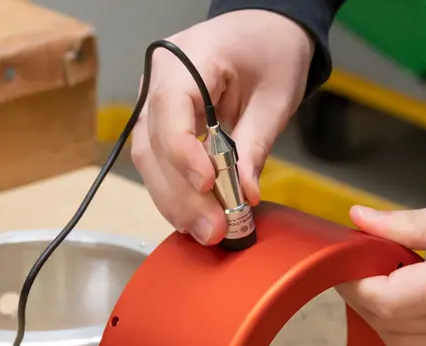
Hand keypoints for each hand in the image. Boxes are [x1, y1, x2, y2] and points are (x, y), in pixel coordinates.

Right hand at [130, 11, 313, 244]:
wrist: (263, 33)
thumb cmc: (270, 52)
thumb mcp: (274, 97)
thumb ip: (254, 145)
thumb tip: (245, 195)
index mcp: (188, 57)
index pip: (169, 107)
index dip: (182, 150)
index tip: (207, 183)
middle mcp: (158, 80)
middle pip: (153, 145)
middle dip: (181, 194)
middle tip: (213, 229)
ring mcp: (155, 105)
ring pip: (151, 163)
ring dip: (177, 203)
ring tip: (208, 232)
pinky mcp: (162, 127)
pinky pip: (160, 166)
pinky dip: (178, 195)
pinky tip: (197, 219)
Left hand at [337, 187, 425, 345]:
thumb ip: (407, 224)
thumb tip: (358, 219)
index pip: (385, 300)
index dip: (354, 285)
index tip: (346, 264)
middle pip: (388, 325)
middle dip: (362, 298)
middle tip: (359, 270)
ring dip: (381, 321)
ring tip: (383, 290)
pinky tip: (407, 325)